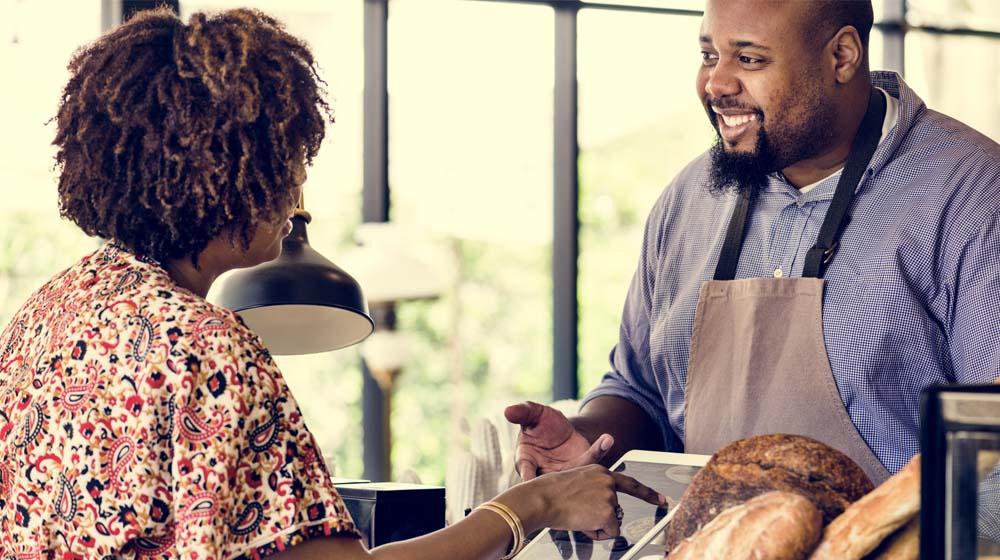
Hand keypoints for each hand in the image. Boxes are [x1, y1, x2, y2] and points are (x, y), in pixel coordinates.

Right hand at [505, 401, 613, 480]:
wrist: (559, 428)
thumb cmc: (540, 423)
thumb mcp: (531, 414)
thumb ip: (522, 412)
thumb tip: (508, 411)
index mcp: (526, 461)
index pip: (526, 472)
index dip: (529, 476)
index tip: (533, 478)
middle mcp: (545, 472)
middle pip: (553, 480)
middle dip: (565, 478)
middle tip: (578, 467)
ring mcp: (564, 473)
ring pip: (576, 473)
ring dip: (590, 459)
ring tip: (603, 442)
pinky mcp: (581, 469)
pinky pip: (591, 464)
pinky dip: (600, 451)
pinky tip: (607, 439)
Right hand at [505, 464, 666, 539]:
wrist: (541, 498)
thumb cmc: (550, 492)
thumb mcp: (574, 478)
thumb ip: (591, 485)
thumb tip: (599, 500)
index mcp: (601, 472)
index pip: (630, 483)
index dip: (648, 494)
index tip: (662, 500)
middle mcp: (608, 481)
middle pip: (616, 510)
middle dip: (601, 517)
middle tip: (580, 512)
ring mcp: (609, 496)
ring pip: (611, 522)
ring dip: (595, 524)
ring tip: (576, 514)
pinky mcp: (608, 512)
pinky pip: (609, 533)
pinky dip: (595, 533)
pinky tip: (581, 522)